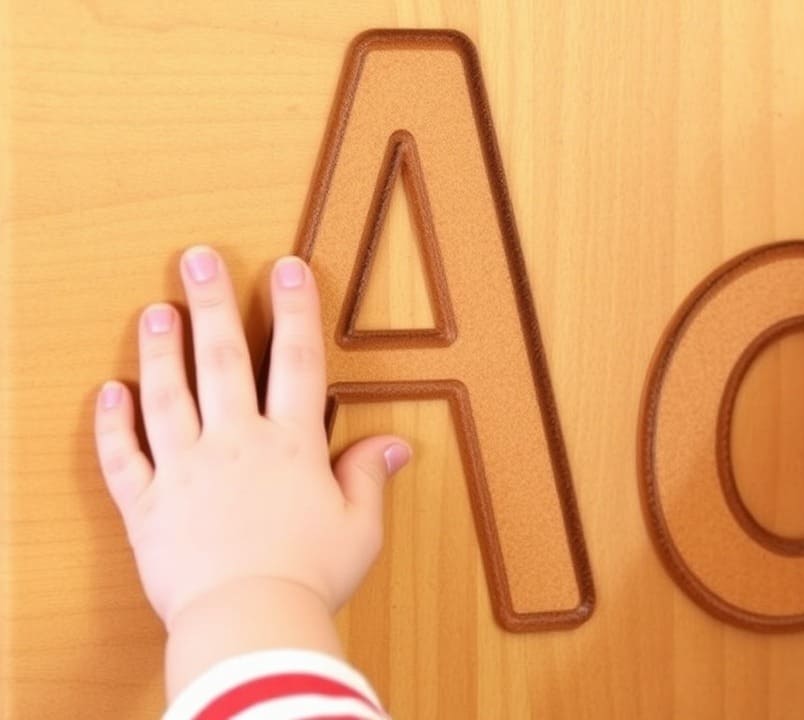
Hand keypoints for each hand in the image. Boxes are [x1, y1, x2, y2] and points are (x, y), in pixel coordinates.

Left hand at [92, 246, 411, 627]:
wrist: (250, 620)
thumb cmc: (310, 578)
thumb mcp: (359, 529)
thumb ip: (369, 479)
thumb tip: (393, 446)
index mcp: (292, 447)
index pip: (297, 362)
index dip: (295, 310)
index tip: (287, 269)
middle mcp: (236, 444)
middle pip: (224, 360)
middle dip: (213, 304)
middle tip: (198, 259)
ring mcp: (187, 470)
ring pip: (168, 395)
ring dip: (161, 349)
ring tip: (156, 310)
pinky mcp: (149, 504)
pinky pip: (125, 457)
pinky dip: (112, 425)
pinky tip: (108, 394)